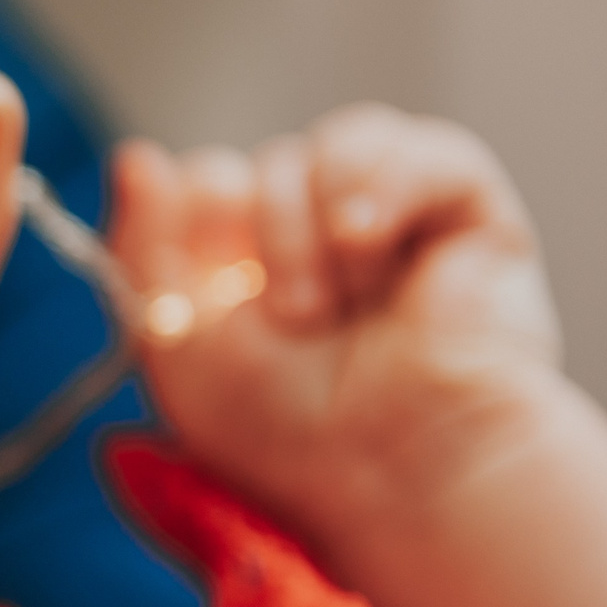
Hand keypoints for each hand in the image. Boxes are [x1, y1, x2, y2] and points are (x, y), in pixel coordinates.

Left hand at [111, 105, 561, 548]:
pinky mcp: (469, 212)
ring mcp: (395, 219)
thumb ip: (140, 243)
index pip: (208, 180)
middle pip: (266, 164)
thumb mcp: (172, 338)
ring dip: (317, 229)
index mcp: (251, 261)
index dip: (201, 226)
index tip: (213, 294)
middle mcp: (321, 234)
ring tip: (336, 303)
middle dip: (266, 243)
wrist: (389, 462)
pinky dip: (383, 188)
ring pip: (336, 145)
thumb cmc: (280, 425)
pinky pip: (425, 149)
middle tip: (295, 321)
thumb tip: (136, 155)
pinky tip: (366, 240)